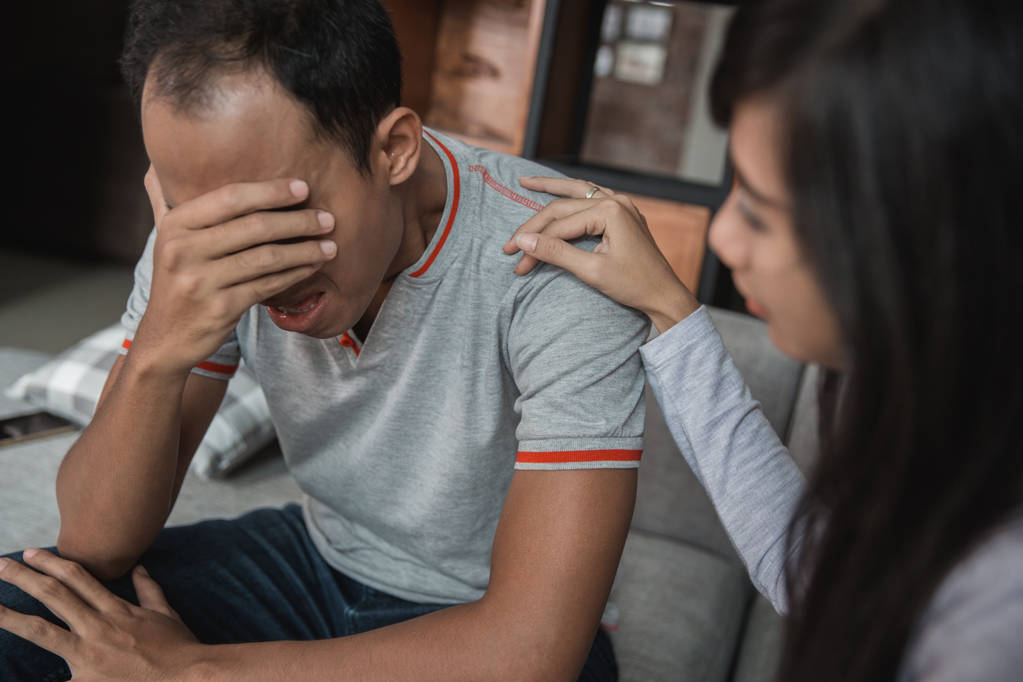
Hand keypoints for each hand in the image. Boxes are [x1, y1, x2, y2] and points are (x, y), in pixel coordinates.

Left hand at [0, 550, 201, 680]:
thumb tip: (140, 567)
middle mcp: (98, 626)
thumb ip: (149, 590)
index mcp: (116, 609)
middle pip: (54, 596)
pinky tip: (10, 677)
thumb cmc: (179, 647)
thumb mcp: (166, 614)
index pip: (78, 578)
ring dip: (11, 618)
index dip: (51, 563)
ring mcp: (89, 655)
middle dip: (25, 578)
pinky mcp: (87, 681)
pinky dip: (37, 679)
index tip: (31, 553)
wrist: (189, 677)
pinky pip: (55, 681)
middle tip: (1, 565)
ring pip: (42, 632)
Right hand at [132, 166, 338, 374]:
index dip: (271, 191)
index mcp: (175, 225)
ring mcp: (201, 281)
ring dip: (305, 250)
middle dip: (298, 221)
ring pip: (266, 257)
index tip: (303, 188)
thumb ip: (166, 202)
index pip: (230, 197)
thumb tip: (158, 163)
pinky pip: (268, 285)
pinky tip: (312, 266)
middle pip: (254, 227)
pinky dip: (295, 274)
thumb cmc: (177, 280)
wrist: (164, 339)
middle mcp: (183, 250)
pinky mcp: (220, 308)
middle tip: (328, 218)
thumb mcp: (166, 241)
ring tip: (330, 245)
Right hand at [503, 177, 698, 332]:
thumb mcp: (592, 271)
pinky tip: (558, 192)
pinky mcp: (623, 214)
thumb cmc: (634, 285)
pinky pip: (592, 198)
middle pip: (564, 208)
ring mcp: (621, 205)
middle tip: (508, 244)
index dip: (535, 245)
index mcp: (610, 211)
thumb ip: (556, 253)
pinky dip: (572, 196)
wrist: (664, 295)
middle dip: (535, 227)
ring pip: (577, 192)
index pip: (560, 226)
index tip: (516, 263)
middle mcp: (616, 201)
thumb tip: (523, 242)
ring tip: (526, 182)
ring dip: (551, 189)